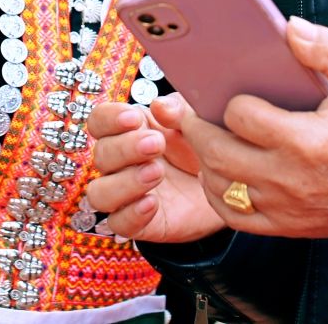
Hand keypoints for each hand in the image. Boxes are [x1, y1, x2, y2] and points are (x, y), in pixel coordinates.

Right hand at [86, 96, 226, 242]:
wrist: (228, 189)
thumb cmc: (204, 151)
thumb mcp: (197, 124)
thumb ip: (179, 110)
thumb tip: (160, 104)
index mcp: (130, 131)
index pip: (100, 121)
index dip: (109, 118)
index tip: (133, 118)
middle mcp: (122, 163)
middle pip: (101, 155)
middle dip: (125, 148)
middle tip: (155, 143)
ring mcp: (127, 195)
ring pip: (99, 193)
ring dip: (124, 182)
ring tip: (156, 173)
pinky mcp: (138, 222)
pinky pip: (118, 223)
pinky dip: (131, 214)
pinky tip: (153, 203)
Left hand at [185, 17, 327, 238]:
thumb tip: (291, 28)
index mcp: (305, 139)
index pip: (240, 116)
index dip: (229, 101)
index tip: (231, 94)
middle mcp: (289, 178)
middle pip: (218, 153)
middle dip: (198, 129)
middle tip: (194, 113)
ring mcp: (286, 207)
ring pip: (221, 187)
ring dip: (205, 162)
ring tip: (208, 140)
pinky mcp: (289, 226)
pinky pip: (236, 217)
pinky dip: (220, 196)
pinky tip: (222, 176)